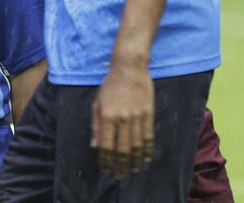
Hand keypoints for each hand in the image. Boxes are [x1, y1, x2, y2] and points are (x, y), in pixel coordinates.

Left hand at [91, 61, 153, 177]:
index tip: (105, 169)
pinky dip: (147, 149)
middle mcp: (122, 119)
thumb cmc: (109, 85)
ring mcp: (137, 117)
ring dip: (135, 160)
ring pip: (137, 145)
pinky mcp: (148, 113)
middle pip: (123, 149)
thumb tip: (95, 145)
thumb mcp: (97, 103)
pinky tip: (146, 158)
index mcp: (106, 116)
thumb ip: (95, 125)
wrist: (129, 68)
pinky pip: (148, 135)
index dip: (105, 160)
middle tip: (120, 175)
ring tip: (133, 170)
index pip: (105, 144)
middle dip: (121, 165)